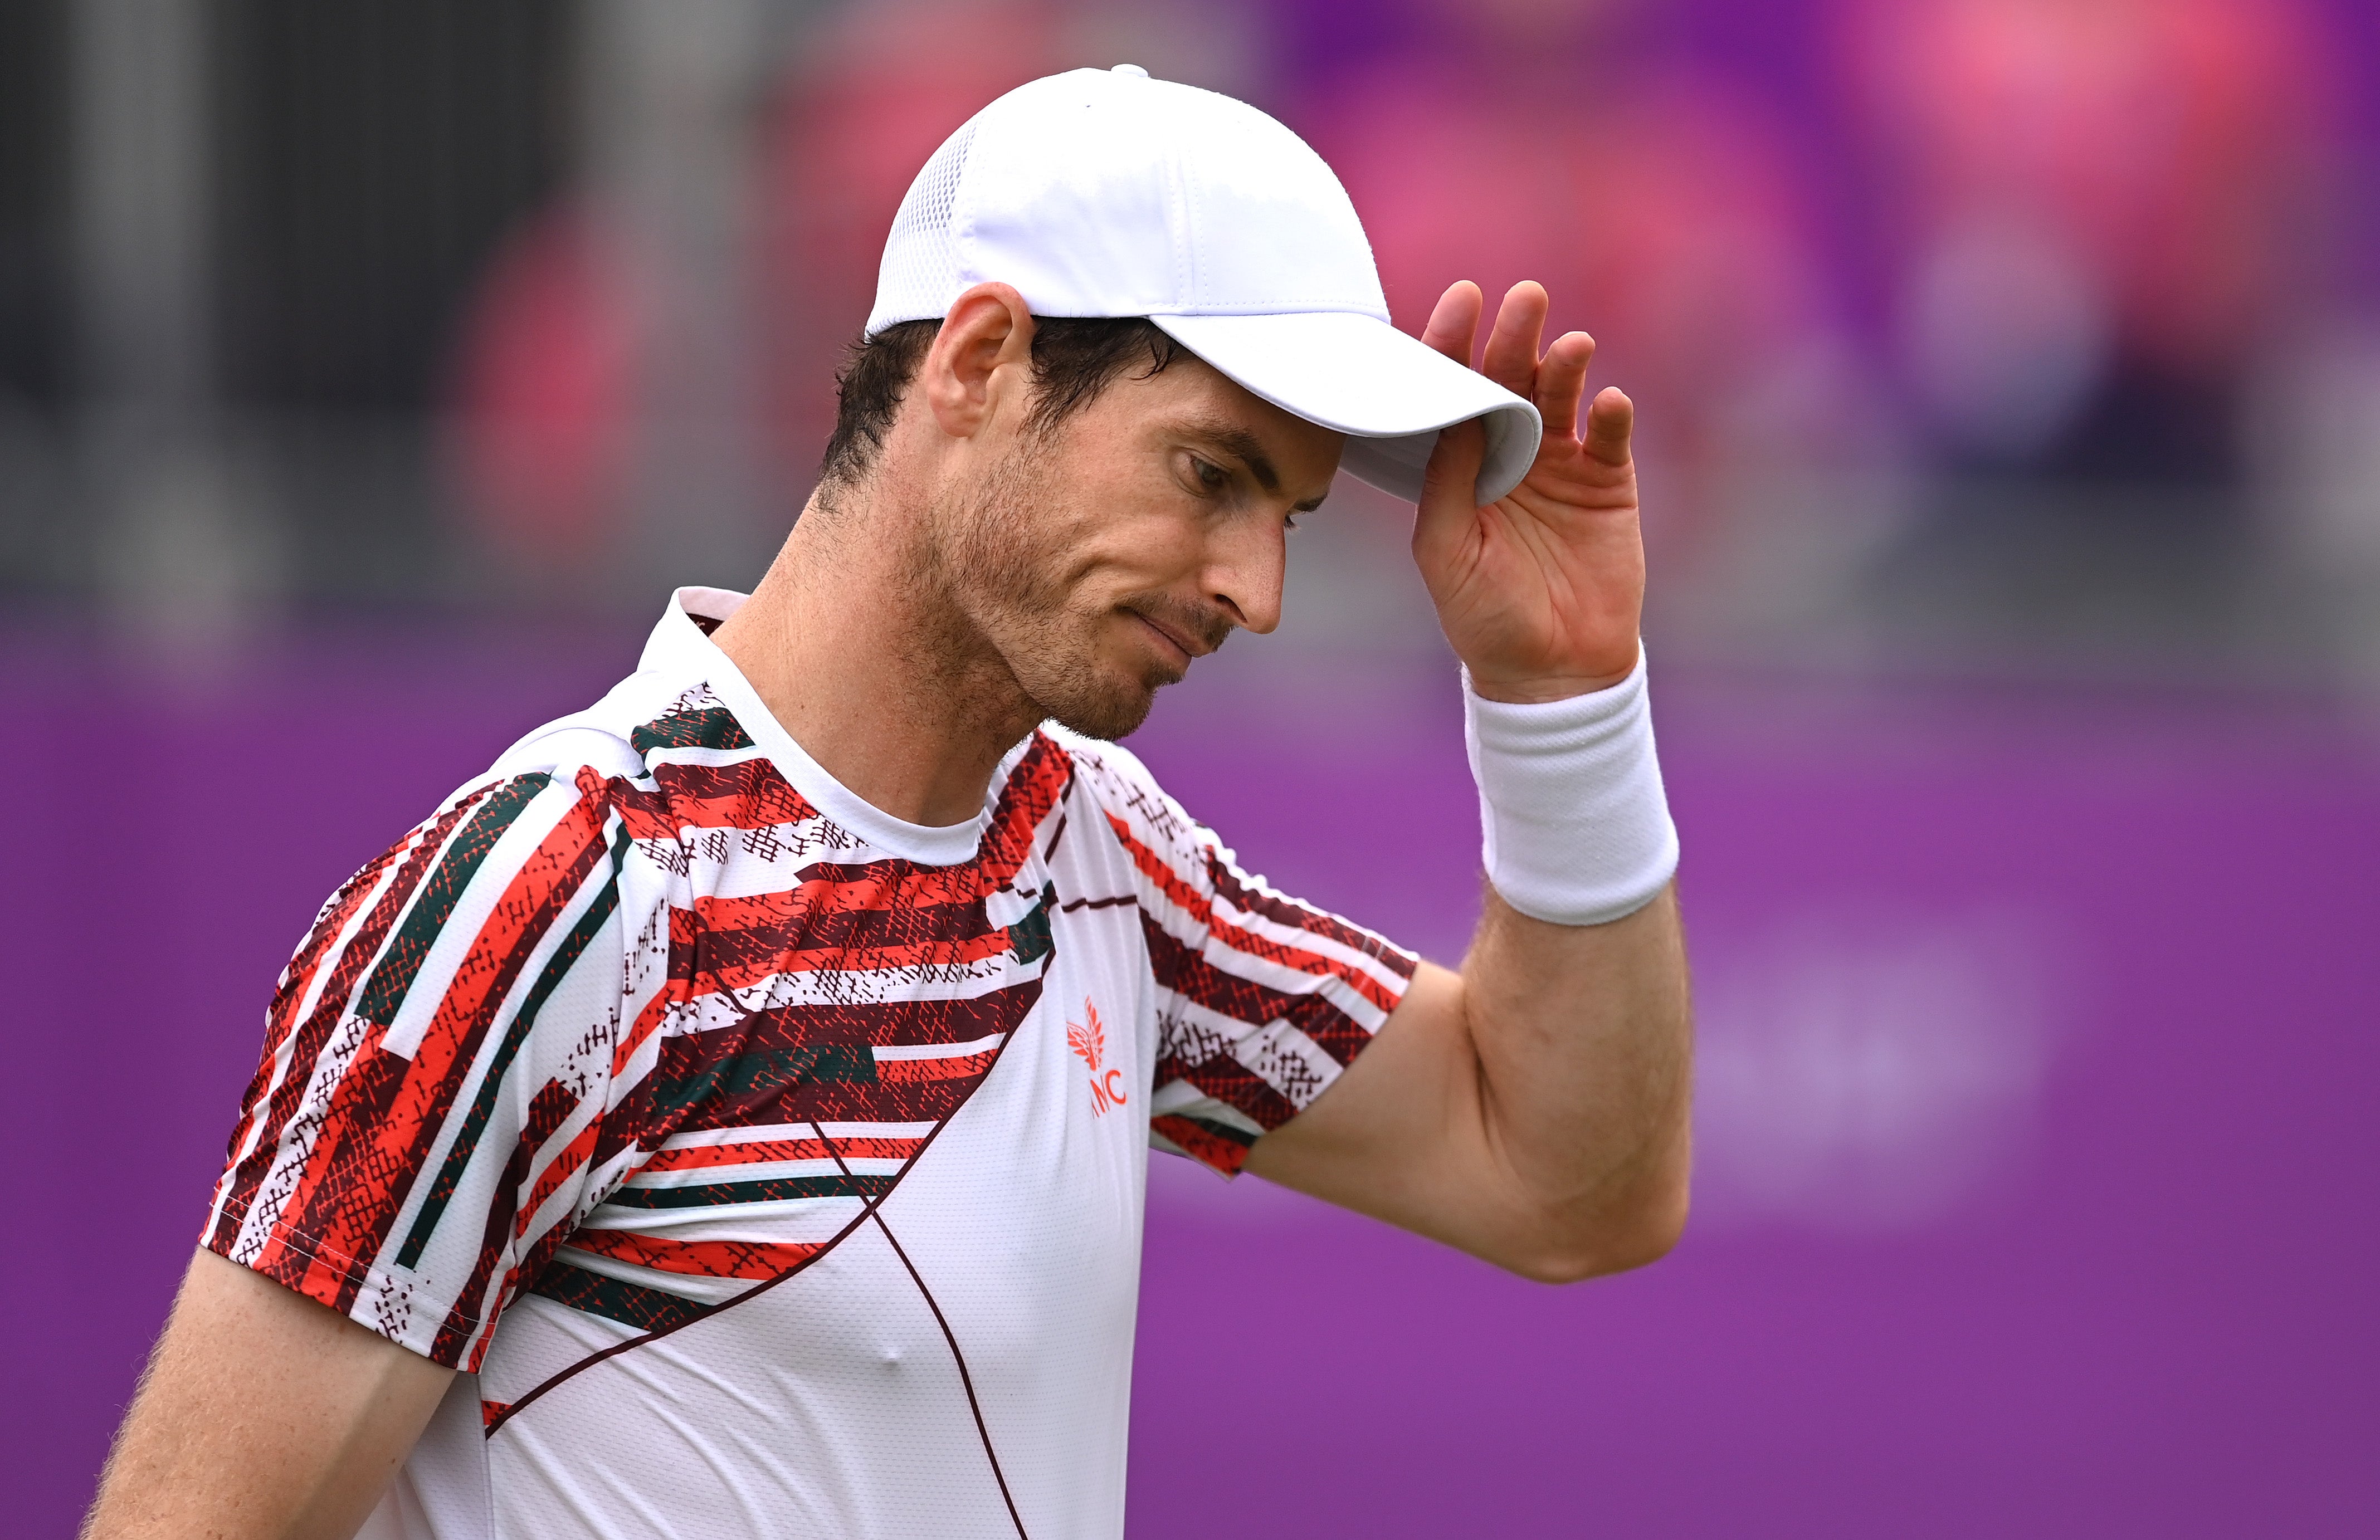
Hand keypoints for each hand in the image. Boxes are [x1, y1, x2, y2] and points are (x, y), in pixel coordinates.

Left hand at [1413, 280, 1642, 702]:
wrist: (1552, 670)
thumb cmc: (1484, 616)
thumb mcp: (1446, 552)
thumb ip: (1446, 483)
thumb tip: (1454, 415)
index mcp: (1458, 465)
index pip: (1453, 391)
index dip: (1453, 344)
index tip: (1462, 301)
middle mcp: (1508, 453)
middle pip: (1509, 379)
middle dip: (1515, 337)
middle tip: (1525, 298)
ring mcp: (1560, 465)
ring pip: (1562, 397)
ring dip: (1565, 366)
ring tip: (1571, 347)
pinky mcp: (1608, 484)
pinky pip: (1611, 439)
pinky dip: (1613, 417)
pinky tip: (1611, 403)